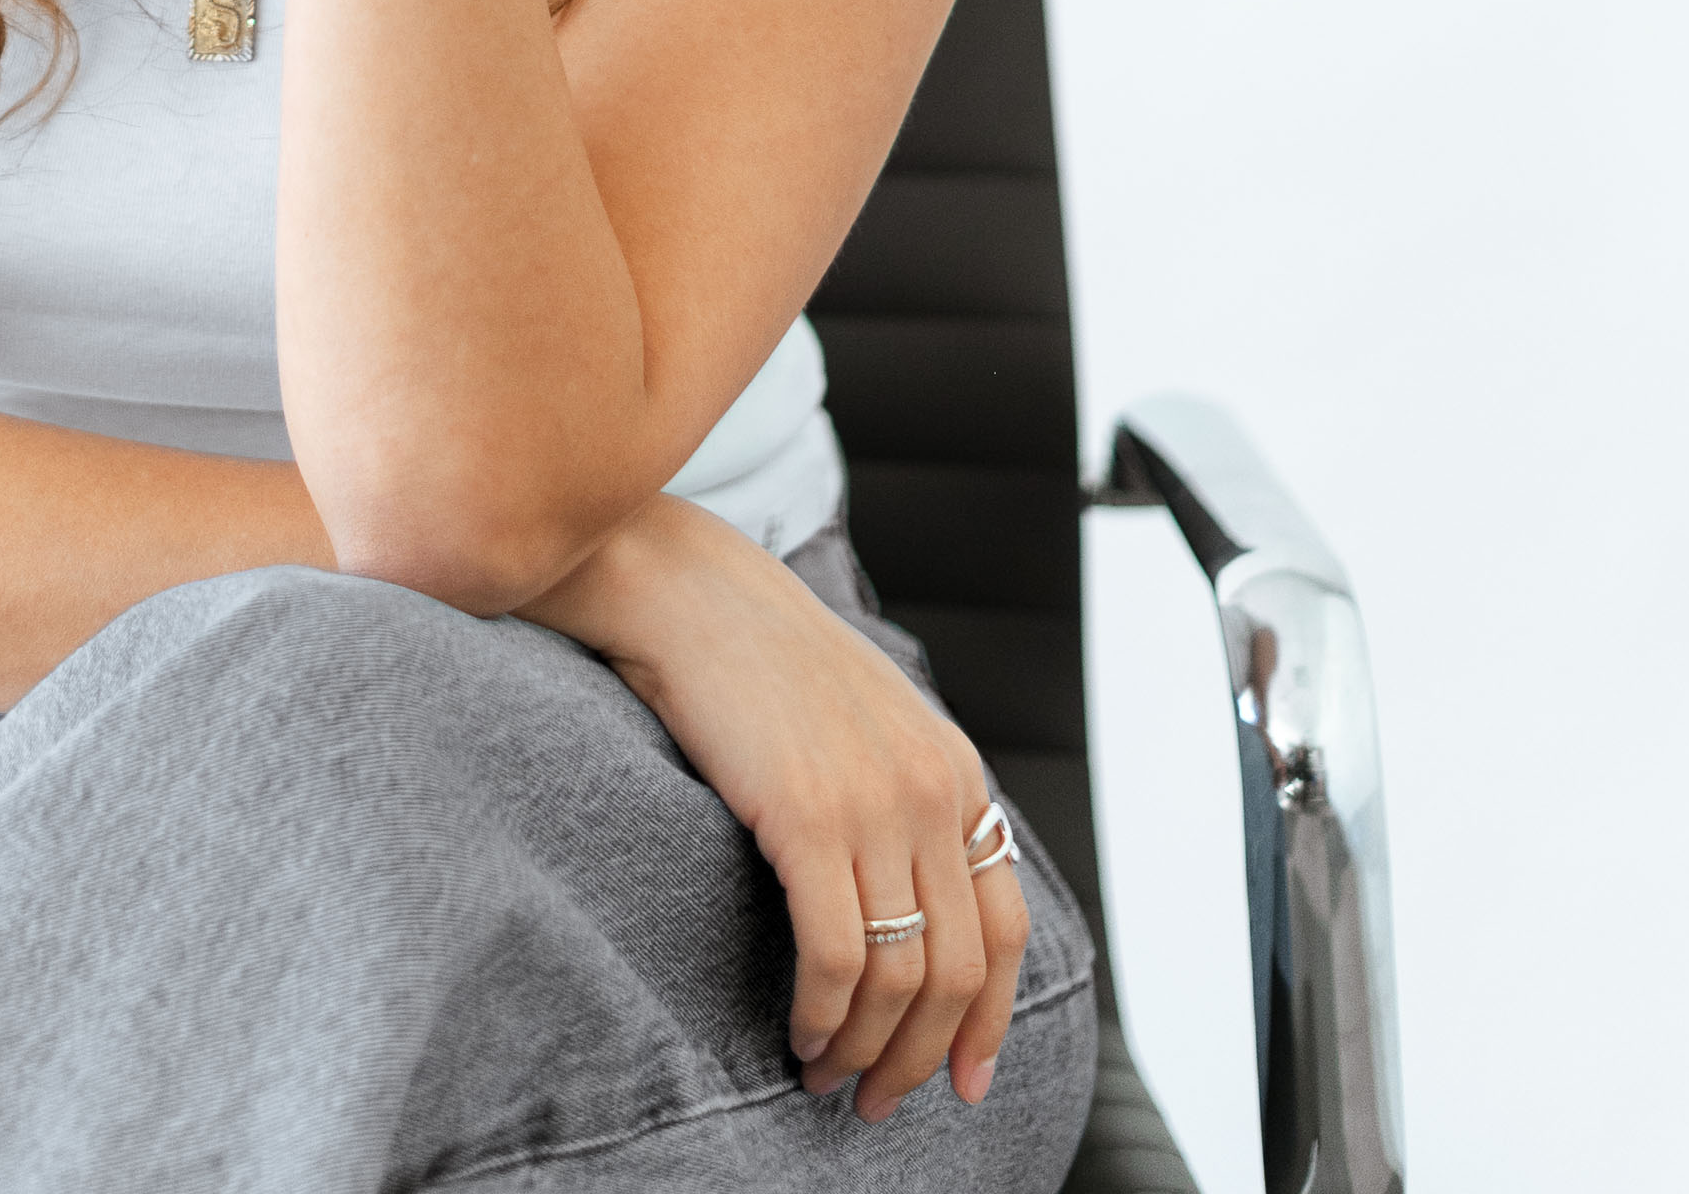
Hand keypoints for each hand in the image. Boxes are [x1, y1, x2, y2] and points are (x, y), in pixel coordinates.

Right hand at [526, 495, 1030, 1120]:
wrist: (684, 589)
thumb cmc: (755, 654)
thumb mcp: (862, 717)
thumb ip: (900, 791)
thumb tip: (907, 896)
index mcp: (952, 768)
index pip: (1004, 927)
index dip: (987, 1018)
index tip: (959, 1076)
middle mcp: (931, 789)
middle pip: (958, 967)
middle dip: (921, 1055)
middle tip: (878, 1100)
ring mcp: (874, 803)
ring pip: (900, 974)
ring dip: (865, 1046)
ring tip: (825, 1072)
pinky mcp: (807, 816)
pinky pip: (836, 954)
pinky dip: (822, 1013)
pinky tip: (797, 1030)